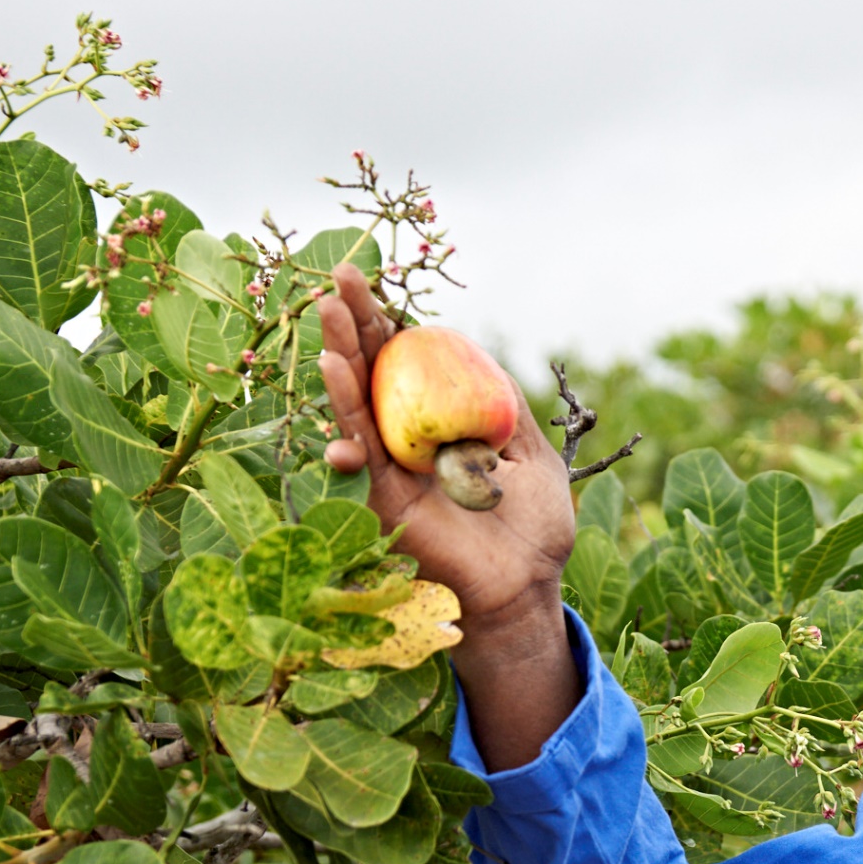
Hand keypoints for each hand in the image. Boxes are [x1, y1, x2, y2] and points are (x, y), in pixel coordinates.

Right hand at [318, 264, 581, 769]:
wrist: (530, 588)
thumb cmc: (535, 529)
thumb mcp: (532, 455)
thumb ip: (505, 408)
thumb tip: (479, 354)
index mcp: (444, 426)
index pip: (410, 364)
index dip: (392, 324)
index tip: (376, 280)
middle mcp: (410, 442)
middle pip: (375, 372)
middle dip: (357, 324)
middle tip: (342, 275)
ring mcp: (394, 469)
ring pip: (357, 403)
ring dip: (342, 355)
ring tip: (328, 310)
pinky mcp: (385, 498)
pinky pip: (361, 448)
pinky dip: (347, 412)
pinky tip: (337, 374)